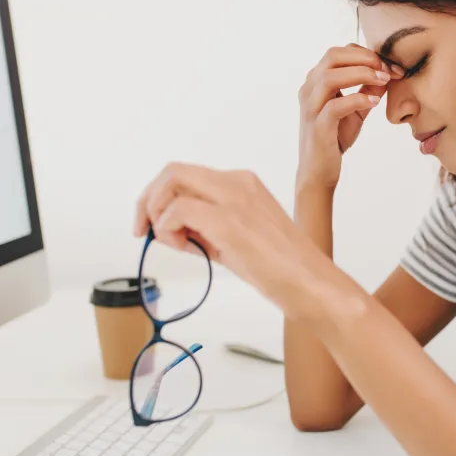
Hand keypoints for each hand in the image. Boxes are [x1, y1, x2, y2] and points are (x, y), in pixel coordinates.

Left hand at [133, 163, 359, 322]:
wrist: (312, 284)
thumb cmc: (282, 269)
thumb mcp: (238, 239)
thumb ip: (206, 228)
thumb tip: (169, 230)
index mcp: (243, 183)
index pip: (187, 175)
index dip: (160, 197)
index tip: (152, 225)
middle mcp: (238, 182)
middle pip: (173, 171)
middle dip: (148, 200)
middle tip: (143, 230)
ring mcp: (234, 198)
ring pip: (171, 182)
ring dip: (157, 214)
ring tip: (173, 243)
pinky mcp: (229, 221)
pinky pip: (177, 211)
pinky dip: (168, 229)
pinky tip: (185, 248)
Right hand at [297, 44, 400, 190]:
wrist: (318, 171)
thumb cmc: (335, 137)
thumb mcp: (356, 109)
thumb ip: (368, 90)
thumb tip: (387, 73)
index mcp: (315, 81)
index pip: (339, 52)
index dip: (366, 54)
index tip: (391, 66)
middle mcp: (308, 89)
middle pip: (333, 56)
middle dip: (365, 58)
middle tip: (388, 70)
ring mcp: (310, 107)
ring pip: (331, 77)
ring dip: (362, 74)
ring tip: (384, 81)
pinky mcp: (317, 126)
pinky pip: (335, 106)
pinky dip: (357, 99)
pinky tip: (374, 103)